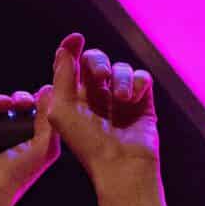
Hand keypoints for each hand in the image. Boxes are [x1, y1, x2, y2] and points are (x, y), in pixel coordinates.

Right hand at [0, 84, 58, 205]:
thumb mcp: (44, 148)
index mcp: (27, 144)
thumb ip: (49, 120)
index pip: (32, 116)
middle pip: (13, 108)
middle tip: (19, 101)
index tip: (34, 100)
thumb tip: (48, 90)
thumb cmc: (17, 175)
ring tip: (2, 104)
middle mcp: (8, 140)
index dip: (33, 103)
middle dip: (17, 99)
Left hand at [44, 31, 158, 188]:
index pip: (73, 65)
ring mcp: (121, 100)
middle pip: (97, 60)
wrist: (121, 167)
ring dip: (120, 79)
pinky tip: (132, 100)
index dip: (72, 48)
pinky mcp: (142, 103)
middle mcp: (97, 98)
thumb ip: (62, 76)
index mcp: (74, 99)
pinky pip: (141, 78)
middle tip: (100, 77)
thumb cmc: (88, 145)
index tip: (76, 38)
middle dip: (98, 62)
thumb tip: (65, 48)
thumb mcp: (62, 110)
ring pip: (121, 68)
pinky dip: (137, 84)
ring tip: (121, 99)